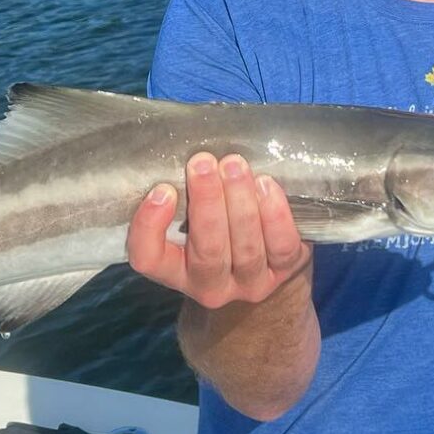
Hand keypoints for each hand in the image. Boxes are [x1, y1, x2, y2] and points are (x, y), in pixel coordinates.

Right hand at [127, 152, 311, 307]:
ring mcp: (249, 283)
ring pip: (245, 248)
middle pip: (206, 251)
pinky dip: (274, 214)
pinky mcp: (284, 272)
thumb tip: (185, 149)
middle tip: (203, 163)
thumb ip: (185, 193)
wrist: (269, 262)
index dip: (150, 228)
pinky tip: (266, 185)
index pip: (148, 259)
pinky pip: (281, 246)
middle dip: (206, 202)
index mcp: (175, 270)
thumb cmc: (220, 225)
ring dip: (240, 201)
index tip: (162, 190)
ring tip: (234, 166)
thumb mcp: (192, 217)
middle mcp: (209, 285)